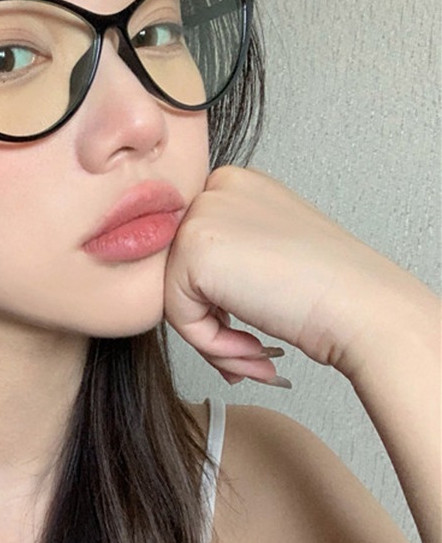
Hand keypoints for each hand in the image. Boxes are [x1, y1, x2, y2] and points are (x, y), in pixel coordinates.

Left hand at [163, 166, 426, 384]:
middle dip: (215, 322)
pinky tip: (254, 350)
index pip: (197, 251)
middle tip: (252, 352)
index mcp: (237, 184)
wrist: (365, 308)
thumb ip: (230, 256)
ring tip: (256, 357)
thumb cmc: (333, 288)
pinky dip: (212, 345)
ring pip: (178, 295)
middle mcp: (216, 189)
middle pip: (184, 272)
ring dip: (215, 341)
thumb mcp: (272, 250)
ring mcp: (202, 214)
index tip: (251, 327)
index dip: (220, 299)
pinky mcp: (192, 248)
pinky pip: (178, 314)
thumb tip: (193, 290)